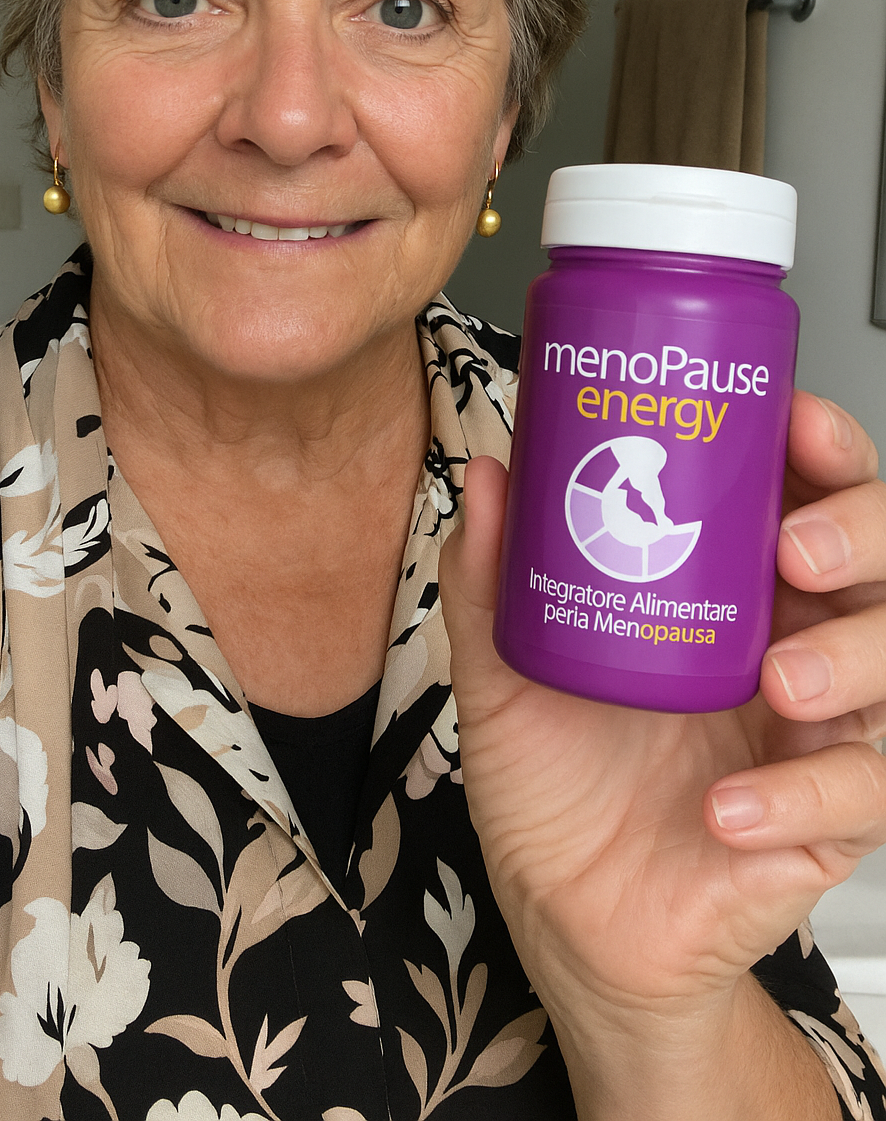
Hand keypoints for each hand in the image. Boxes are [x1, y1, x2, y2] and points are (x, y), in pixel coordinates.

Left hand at [439, 390, 885, 1111]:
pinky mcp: (824, 822)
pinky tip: (730, 806)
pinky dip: (802, 796)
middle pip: (877, 561)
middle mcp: (786, 643)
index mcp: (727, 590)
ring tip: (779, 680)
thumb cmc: (556, 785)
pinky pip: (858, 795)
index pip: (803, 492)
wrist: (567, 920)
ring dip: (854, 656)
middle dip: (861, 532)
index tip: (789, 416)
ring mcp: (813, 730)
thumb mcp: (506, 676)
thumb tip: (489, 477)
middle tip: (795, 546)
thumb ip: (495, 582)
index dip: (819, 445)